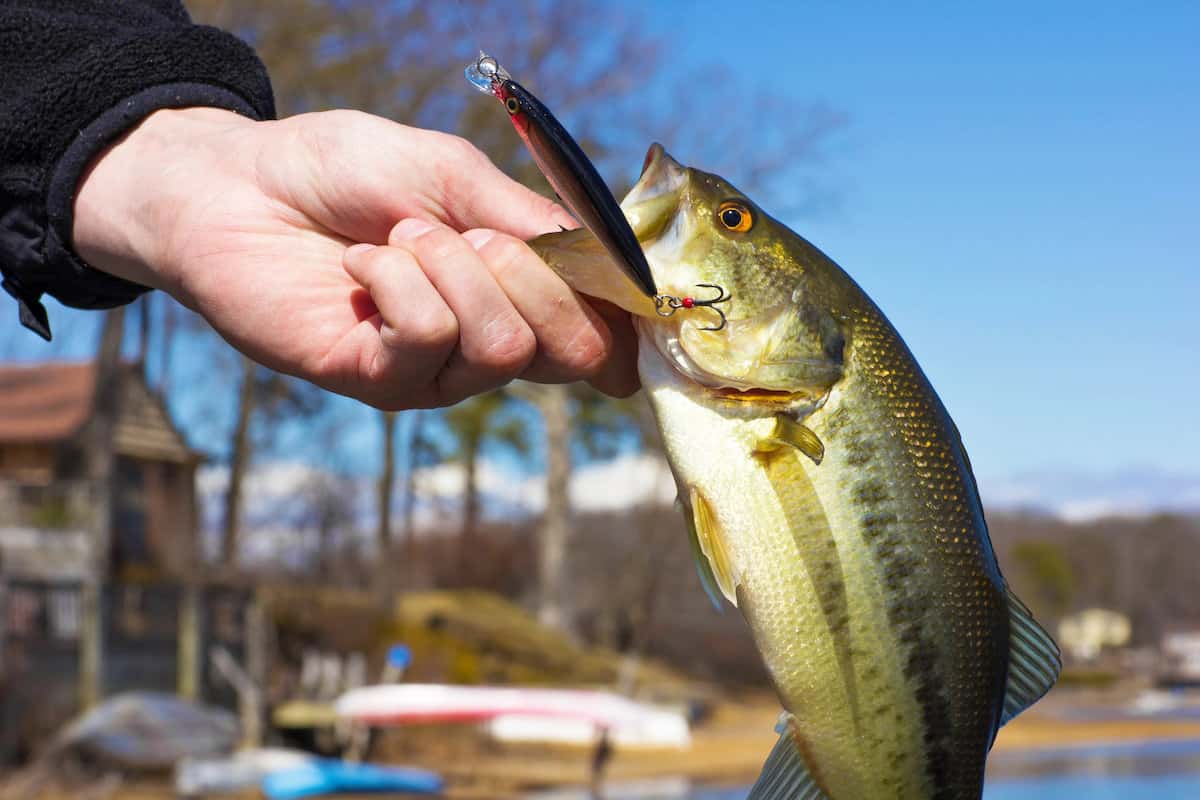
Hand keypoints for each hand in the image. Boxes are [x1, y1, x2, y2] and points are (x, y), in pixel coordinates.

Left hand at [72, 107, 638, 408]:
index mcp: (517, 296)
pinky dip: (396, 279)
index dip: (627, 318)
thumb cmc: (344, 171)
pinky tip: (357, 267)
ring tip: (396, 237)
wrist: (237, 184)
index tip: (636, 286)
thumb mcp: (452, 176)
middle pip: (572, 351)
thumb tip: (614, 265)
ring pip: (502, 344)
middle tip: (468, 232)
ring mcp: (435, 372)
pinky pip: (427, 336)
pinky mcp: (380, 382)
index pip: (600, 333)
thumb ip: (529, 223)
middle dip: (532, 276)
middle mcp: (486, 345)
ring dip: (450, 267)